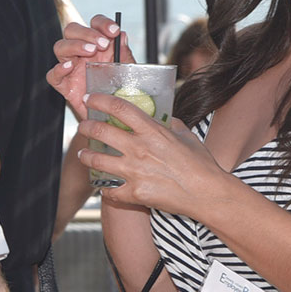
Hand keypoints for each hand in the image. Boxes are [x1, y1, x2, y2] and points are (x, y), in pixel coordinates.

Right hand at [46, 14, 134, 119]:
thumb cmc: (119, 90)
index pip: (94, 24)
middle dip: (87, 33)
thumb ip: (124, 53)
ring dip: (74, 45)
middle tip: (102, 43)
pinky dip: (58, 69)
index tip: (114, 31)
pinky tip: (70, 67)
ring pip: (60, 47)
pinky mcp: (64, 85)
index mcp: (98, 44)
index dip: (102, 23)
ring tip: (90, 51)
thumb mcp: (126, 70)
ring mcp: (71, 67)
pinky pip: (52, 75)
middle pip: (72, 30)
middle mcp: (81, 52)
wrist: (113, 116)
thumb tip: (123, 36)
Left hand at [76, 90, 225, 219]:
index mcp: (152, 131)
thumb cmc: (201, 164)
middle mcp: (139, 149)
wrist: (207, 194)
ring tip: (83, 154)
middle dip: (86, 127)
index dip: (100, 100)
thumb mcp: (187, 136)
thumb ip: (171, 125)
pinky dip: (105, 189)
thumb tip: (163, 119)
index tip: (90, 98)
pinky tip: (104, 187)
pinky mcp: (135, 193)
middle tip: (83, 127)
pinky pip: (110, 191)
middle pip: (101, 132)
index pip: (119, 108)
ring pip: (97, 161)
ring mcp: (134, 172)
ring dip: (86, 156)